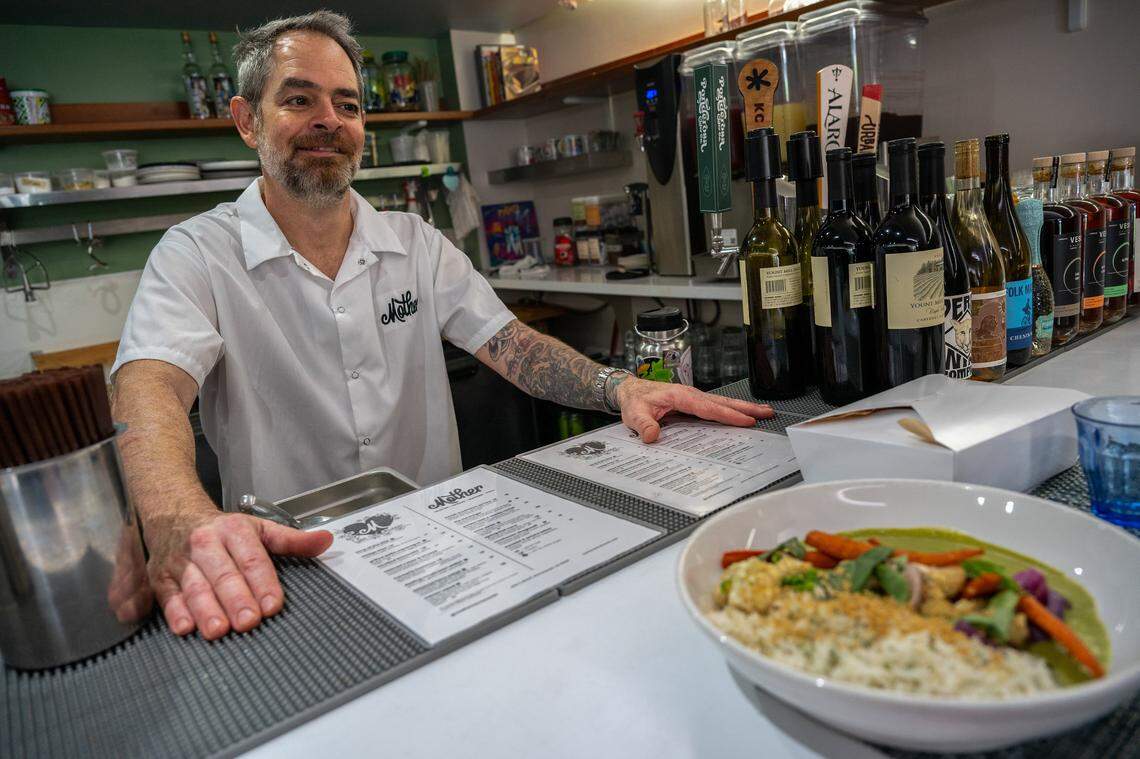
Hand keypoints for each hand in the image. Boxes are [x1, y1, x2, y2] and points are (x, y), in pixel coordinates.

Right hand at [145, 508, 332, 639]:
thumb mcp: (259, 528)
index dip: (263, 582)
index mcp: (234, 530)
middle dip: (236, 598)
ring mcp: (182, 562)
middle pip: (223, 573)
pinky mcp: (161, 578)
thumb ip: (292, 540)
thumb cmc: (223, 530)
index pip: (252, 557)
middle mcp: (206, 544)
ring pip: (195, 586)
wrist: (173, 514)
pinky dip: (175, 613)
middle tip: (248, 621)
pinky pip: (168, 596)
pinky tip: (186, 628)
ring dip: (206, 609)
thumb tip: (325, 541)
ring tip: (219, 630)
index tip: (273, 604)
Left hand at [614, 377, 774, 442]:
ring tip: (763, 413)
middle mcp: (691, 395)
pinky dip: (731, 410)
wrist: (630, 390)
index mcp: (680, 396)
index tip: (745, 421)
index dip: (728, 415)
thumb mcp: (634, 413)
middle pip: (723, 402)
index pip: (708, 408)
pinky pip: (716, 406)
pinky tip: (741, 416)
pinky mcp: (694, 402)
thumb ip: (643, 425)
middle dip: (746, 408)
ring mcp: (694, 398)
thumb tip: (652, 436)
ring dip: (743, 408)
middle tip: (767, 413)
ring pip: (722, 403)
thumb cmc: (634, 400)